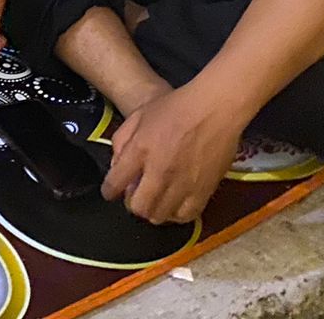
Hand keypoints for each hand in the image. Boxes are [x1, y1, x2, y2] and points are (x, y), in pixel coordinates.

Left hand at [100, 82, 245, 224]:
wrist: (215, 109)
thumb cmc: (176, 107)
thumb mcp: (138, 115)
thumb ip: (122, 141)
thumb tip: (117, 166)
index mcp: (140, 150)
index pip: (115, 182)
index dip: (109, 190)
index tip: (111, 191)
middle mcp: (159, 171)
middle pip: (138, 207)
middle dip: (132, 203)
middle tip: (136, 194)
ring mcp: (183, 184)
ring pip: (160, 216)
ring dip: (154, 210)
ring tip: (156, 199)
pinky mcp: (204, 191)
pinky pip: (185, 216)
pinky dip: (177, 213)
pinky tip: (175, 203)